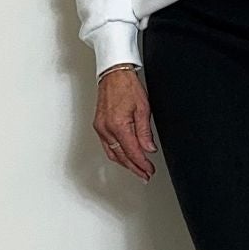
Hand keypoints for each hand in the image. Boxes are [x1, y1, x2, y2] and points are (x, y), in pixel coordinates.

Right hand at [94, 64, 155, 179]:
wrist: (114, 74)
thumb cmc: (127, 86)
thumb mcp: (143, 109)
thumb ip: (145, 132)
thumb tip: (149, 149)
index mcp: (118, 125)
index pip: (132, 152)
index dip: (142, 164)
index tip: (149, 170)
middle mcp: (106, 129)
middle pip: (121, 156)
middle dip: (134, 168)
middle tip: (145, 175)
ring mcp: (100, 128)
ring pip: (113, 154)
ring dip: (125, 164)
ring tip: (137, 170)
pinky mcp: (98, 126)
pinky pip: (107, 146)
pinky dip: (117, 154)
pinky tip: (124, 158)